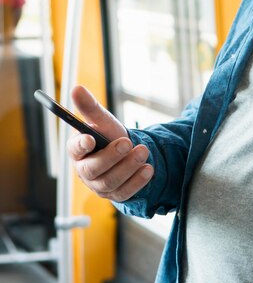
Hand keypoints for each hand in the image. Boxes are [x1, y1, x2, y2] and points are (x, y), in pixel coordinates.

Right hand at [67, 85, 153, 201]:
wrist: (129, 152)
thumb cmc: (110, 135)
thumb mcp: (103, 120)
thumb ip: (90, 107)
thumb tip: (76, 88)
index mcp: (78, 151)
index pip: (74, 151)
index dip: (81, 146)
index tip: (91, 138)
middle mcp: (85, 171)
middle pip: (93, 169)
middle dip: (112, 156)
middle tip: (127, 143)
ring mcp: (100, 186)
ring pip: (111, 182)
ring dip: (129, 167)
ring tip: (144, 151)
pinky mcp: (116, 195)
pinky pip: (125, 192)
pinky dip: (138, 181)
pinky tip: (148, 169)